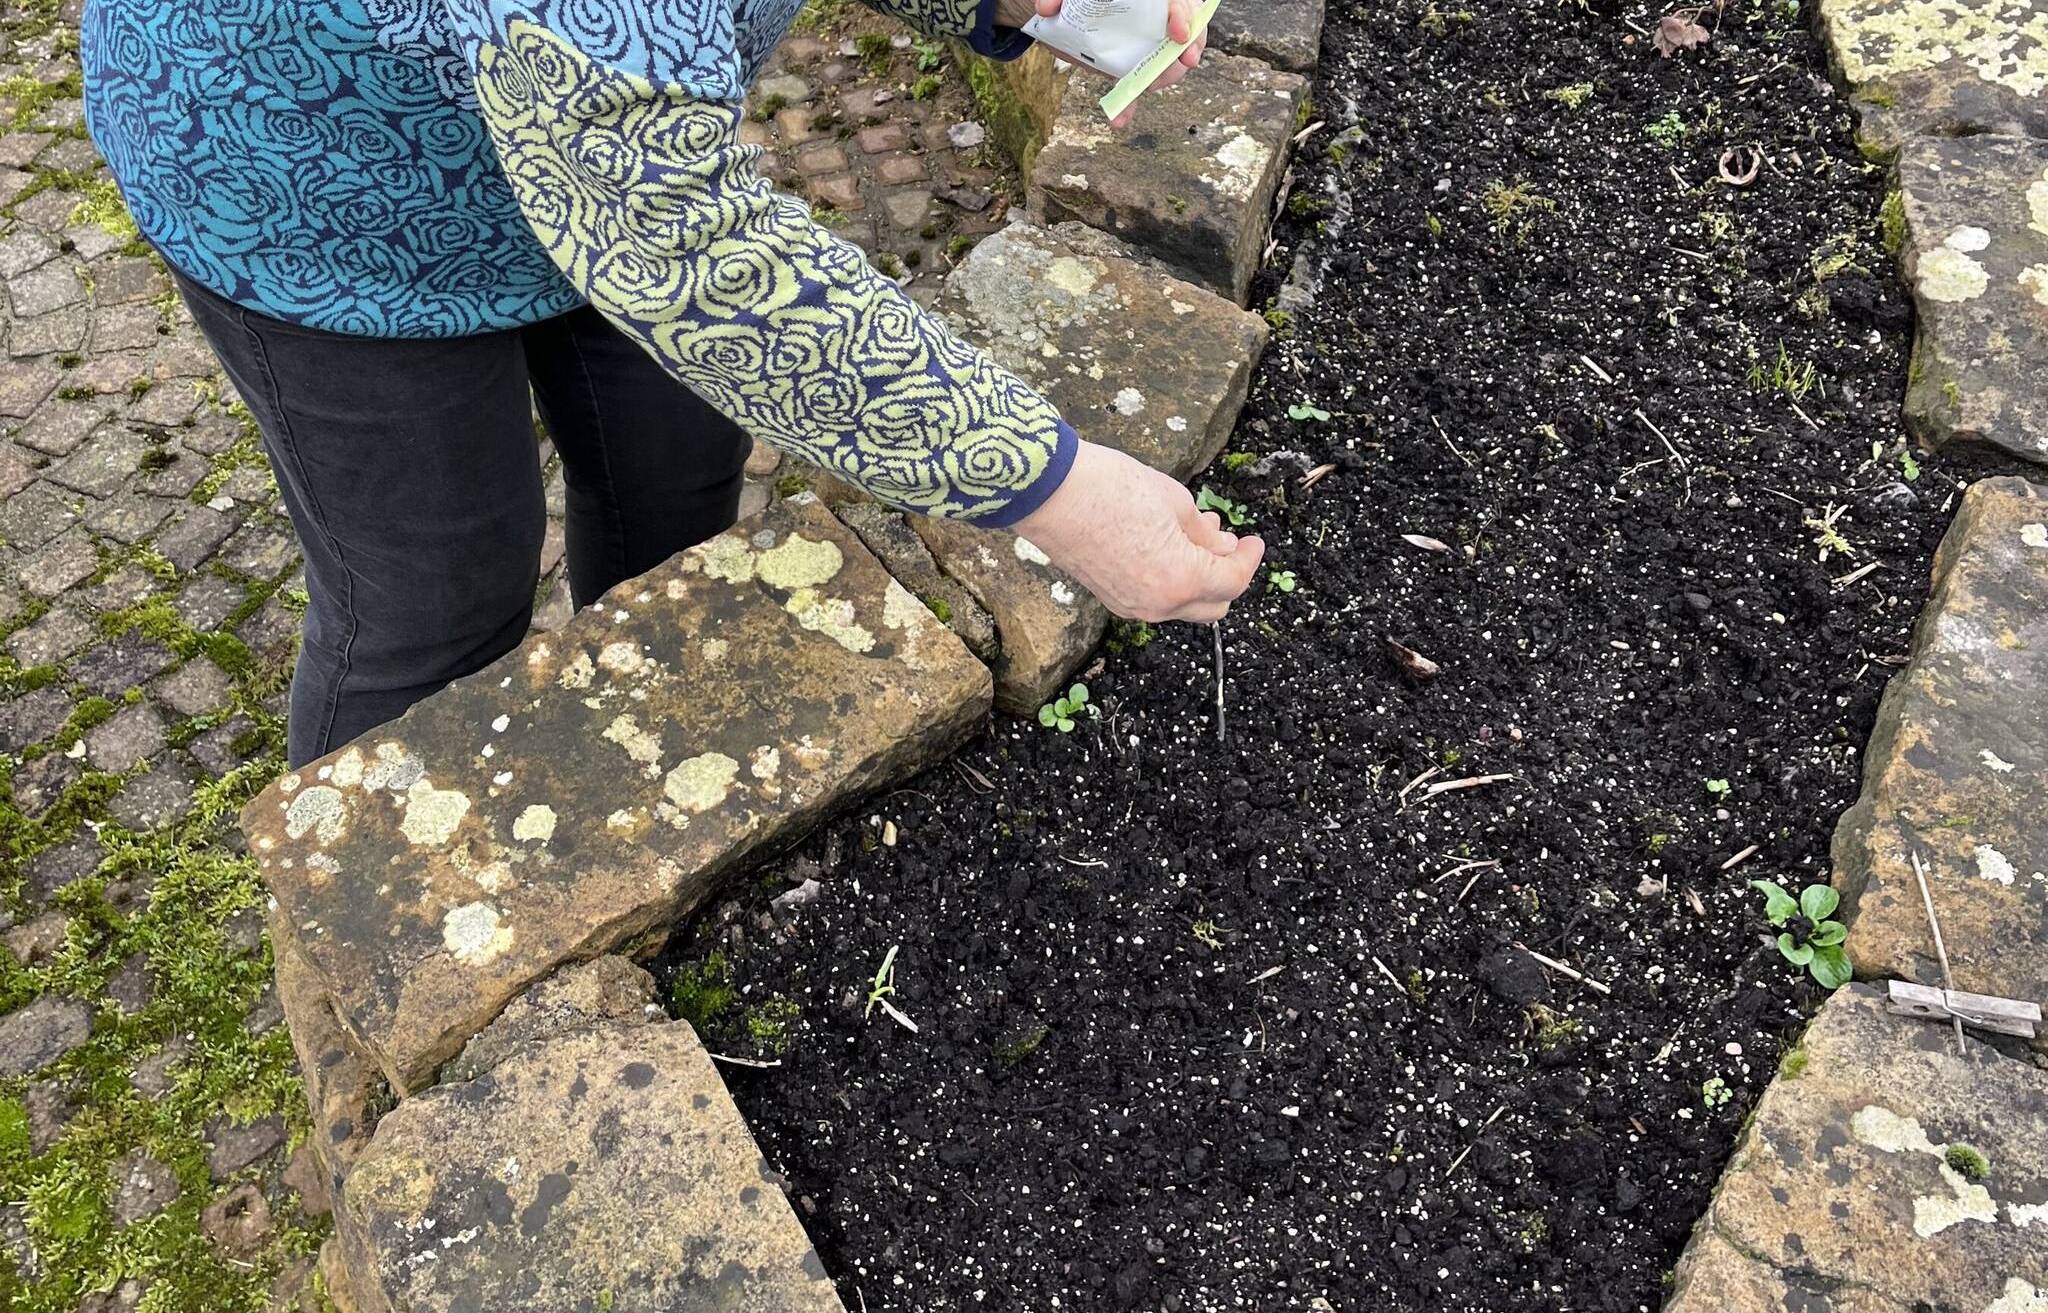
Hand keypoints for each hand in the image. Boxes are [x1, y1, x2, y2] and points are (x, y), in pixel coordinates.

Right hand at [1011, 440, 1264, 623]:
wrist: (1048, 492)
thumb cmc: (1111, 488)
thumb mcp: (1174, 501)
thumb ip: (1204, 532)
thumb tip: (1221, 546)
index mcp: (1181, 580)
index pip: (1232, 581)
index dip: (1248, 558)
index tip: (1253, 540)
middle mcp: (1158, 604)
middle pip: (1212, 606)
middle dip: (1226, 576)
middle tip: (1226, 542)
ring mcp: (1132, 606)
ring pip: (1183, 605)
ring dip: (1197, 577)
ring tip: (1193, 534)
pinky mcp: (1111, 599)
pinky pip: (1156, 600)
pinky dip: (1171, 580)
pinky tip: (1166, 546)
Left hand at [1020, 0, 1207, 128]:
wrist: (1062, 17)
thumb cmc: (1075, 0)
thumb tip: (1046, 8)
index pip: (1178, 1)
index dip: (1184, 15)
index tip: (1178, 33)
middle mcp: (1154, 17)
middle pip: (1188, 30)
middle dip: (1191, 46)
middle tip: (1186, 62)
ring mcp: (1146, 44)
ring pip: (1170, 59)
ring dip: (1165, 75)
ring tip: (1149, 86)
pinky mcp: (1132, 66)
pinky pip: (1138, 86)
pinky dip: (1129, 103)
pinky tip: (1118, 118)